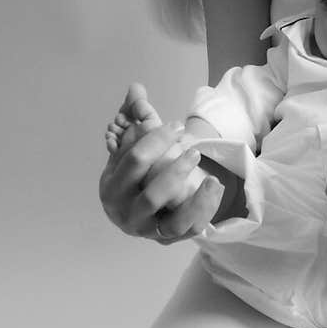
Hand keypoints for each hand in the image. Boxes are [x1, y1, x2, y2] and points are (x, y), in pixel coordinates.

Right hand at [99, 119, 223, 243]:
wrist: (132, 210)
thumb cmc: (132, 174)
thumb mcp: (128, 148)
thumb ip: (134, 118)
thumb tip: (137, 87)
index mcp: (111, 188)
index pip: (134, 162)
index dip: (156, 141)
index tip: (177, 126)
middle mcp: (126, 215)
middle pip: (152, 196)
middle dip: (175, 171)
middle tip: (194, 152)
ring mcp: (149, 231)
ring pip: (173, 222)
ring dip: (195, 202)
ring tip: (212, 179)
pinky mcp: (170, 239)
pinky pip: (191, 230)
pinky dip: (205, 210)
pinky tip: (215, 188)